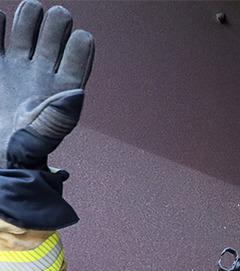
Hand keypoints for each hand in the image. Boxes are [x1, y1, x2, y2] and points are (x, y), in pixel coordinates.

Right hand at [0, 1, 93, 167]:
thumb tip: (76, 93)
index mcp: (63, 88)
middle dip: (57, 24)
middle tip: (59, 16)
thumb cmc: (23, 148)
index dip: (82, 47)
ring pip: (26, 32)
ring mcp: (17, 66)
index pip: (78, 60)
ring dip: (29, 17)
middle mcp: (42, 73)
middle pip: (53, 38)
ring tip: (32, 8)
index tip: (83, 37)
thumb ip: (59, 116)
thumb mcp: (42, 136)